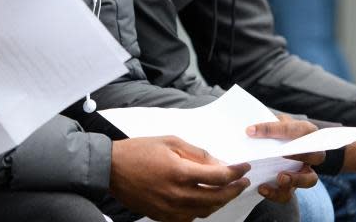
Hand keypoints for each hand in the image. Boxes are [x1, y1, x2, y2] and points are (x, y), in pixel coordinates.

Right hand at [110, 136, 249, 221]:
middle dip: (234, 189)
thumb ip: (197, 154)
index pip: (219, 177)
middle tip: (242, 181)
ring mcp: (170, 209)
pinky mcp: (163, 217)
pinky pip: (190, 218)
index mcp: (180, 172)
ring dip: (220, 201)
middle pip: (217, 198)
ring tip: (227, 190)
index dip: (236, 172)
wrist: (112, 169)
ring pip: (206, 210)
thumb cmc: (139, 151)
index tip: (244, 167)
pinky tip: (204, 200)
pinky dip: (201, 209)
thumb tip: (219, 163)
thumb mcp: (171, 141)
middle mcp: (177, 194)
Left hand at [245, 114, 321, 202]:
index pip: (296, 129)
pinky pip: (289, 194)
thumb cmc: (273, 129)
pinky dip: (276, 193)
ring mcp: (303, 171)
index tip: (254, 130)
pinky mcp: (291, 186)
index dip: (277, 130)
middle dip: (302, 155)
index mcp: (305, 131)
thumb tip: (250, 131)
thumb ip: (265, 125)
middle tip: (284, 153)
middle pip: (317, 156)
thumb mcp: (270, 120)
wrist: (268, 144)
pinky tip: (262, 188)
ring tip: (280, 178)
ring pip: (310, 179)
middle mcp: (310, 152)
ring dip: (297, 179)